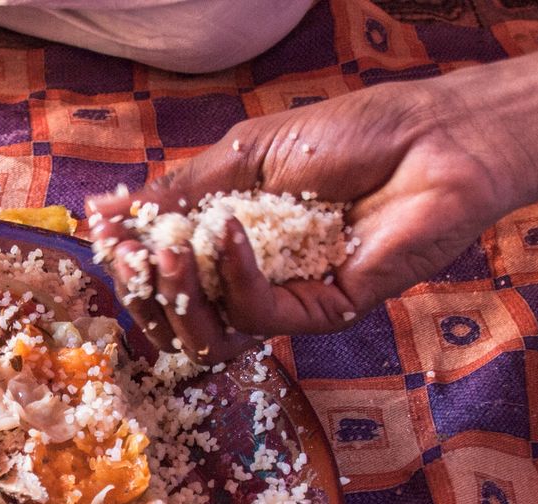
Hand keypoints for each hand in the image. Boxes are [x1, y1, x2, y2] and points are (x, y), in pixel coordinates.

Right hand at [87, 81, 524, 362]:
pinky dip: (234, 276)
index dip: (129, 262)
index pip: (163, 273)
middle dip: (144, 288)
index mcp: (232, 240)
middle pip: (177, 317)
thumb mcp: (245, 154)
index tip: (105, 236)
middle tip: (132, 252)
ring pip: (211, 334)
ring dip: (178, 294)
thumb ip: (179, 190)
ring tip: (166, 249)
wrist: (434, 138)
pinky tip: (230, 231)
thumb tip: (103, 212)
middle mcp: (255, 278)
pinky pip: (260, 315)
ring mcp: (289, 299)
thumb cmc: (353, 134)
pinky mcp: (323, 312)